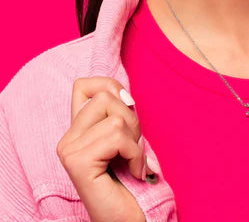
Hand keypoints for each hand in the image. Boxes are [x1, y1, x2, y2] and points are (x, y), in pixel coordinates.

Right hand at [56, 76, 149, 221]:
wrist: (130, 218)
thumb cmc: (132, 179)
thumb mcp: (128, 136)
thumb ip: (119, 111)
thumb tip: (124, 94)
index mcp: (77, 130)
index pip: (84, 84)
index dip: (110, 87)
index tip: (126, 110)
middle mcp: (67, 139)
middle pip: (105, 96)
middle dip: (131, 119)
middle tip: (131, 148)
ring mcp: (68, 150)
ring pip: (115, 118)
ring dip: (135, 140)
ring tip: (131, 162)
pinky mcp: (77, 162)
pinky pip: (118, 137)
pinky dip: (135, 154)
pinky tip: (133, 172)